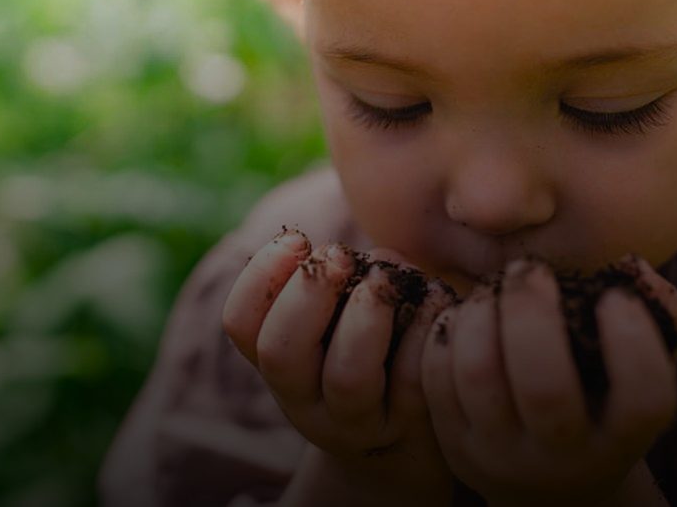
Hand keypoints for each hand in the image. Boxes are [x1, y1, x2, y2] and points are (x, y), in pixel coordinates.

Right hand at [222, 229, 456, 503]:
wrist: (410, 437)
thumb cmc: (370, 353)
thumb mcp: (339, 321)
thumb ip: (340, 282)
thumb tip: (374, 258)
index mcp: (278, 365)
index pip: (240, 323)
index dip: (260, 274)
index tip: (296, 238)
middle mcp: (306, 402)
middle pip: (282, 353)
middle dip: (308, 292)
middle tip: (338, 255)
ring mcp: (358, 421)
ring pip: (347, 376)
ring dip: (365, 315)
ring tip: (384, 278)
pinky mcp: (411, 424)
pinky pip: (413, 377)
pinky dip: (424, 326)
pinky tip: (436, 297)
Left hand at [422, 256, 676, 506]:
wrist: (547, 487)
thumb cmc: (600, 407)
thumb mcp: (635, 379)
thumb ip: (654, 319)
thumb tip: (633, 267)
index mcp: (621, 439)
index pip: (642, 399)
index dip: (633, 341)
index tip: (614, 297)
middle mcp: (561, 456)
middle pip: (543, 386)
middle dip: (531, 310)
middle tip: (531, 271)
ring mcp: (499, 452)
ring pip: (478, 375)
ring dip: (482, 314)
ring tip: (493, 287)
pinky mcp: (452, 442)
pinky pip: (436, 376)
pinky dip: (447, 330)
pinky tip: (467, 312)